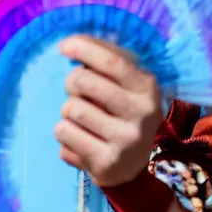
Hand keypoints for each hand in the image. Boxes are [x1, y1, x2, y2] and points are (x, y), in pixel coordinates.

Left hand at [55, 35, 163, 187]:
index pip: (113, 62)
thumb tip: (75, 42)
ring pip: (71, 109)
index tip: (64, 46)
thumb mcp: (129, 84)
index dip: (86, 49)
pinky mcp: (106, 163)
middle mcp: (141, 113)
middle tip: (75, 88)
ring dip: (67, 110)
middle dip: (72, 81)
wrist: (133, 168)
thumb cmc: (124, 112)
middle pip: (85, 82)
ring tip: (80, 118)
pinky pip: (64, 134)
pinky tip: (78, 137)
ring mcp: (125, 140)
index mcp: (147, 87)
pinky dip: (64, 132)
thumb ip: (108, 59)